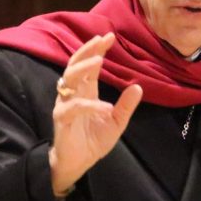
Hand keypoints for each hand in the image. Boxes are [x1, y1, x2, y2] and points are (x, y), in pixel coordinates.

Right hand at [48, 33, 142, 195]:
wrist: (77, 164)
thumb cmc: (93, 141)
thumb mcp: (116, 122)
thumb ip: (125, 105)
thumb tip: (139, 87)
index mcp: (86, 91)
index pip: (90, 65)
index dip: (98, 49)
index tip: (110, 36)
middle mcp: (73, 94)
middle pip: (75, 64)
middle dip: (88, 50)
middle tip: (102, 39)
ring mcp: (65, 105)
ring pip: (68, 79)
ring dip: (84, 68)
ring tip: (99, 59)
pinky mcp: (62, 120)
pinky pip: (73, 108)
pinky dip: (89, 105)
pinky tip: (105, 106)